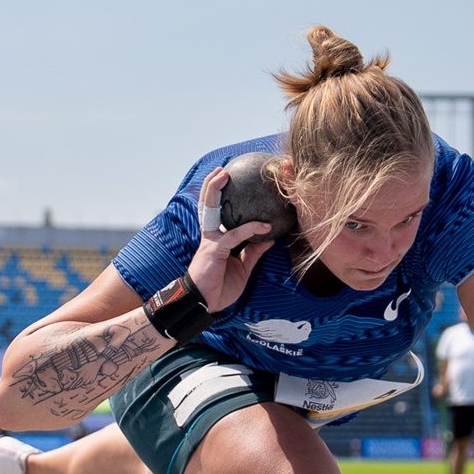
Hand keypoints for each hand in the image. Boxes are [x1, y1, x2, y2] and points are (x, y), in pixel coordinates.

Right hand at [188, 167, 273, 311]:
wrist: (204, 304)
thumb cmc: (220, 287)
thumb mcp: (243, 268)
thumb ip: (253, 252)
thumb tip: (269, 238)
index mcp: (216, 239)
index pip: (217, 213)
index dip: (221, 196)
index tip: (230, 181)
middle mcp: (210, 235)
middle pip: (208, 204)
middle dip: (212, 185)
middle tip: (223, 170)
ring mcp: (210, 241)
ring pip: (210, 209)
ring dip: (214, 189)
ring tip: (224, 174)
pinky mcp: (214, 250)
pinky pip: (235, 236)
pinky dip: (251, 230)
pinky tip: (265, 226)